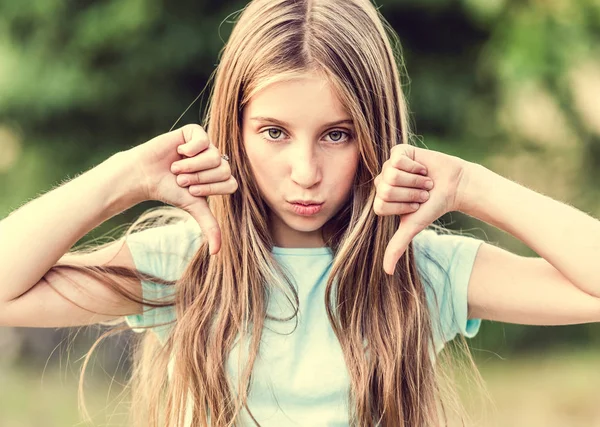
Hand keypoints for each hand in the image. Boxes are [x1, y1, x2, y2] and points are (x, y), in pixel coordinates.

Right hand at [127, 124, 237, 254]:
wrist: (145, 175)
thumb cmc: (170, 190)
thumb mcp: (193, 208)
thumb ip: (210, 226)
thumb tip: (217, 253)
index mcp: (221, 177)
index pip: (231, 183)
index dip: (210, 188)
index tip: (191, 191)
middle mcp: (217, 160)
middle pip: (223, 169)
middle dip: (199, 178)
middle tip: (181, 179)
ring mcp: (207, 145)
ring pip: (214, 156)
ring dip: (191, 166)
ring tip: (176, 167)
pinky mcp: (195, 132)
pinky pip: (204, 140)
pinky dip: (190, 150)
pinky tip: (179, 152)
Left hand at [374, 144, 468, 274]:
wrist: (453, 186)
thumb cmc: (432, 207)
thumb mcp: (413, 227)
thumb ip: (396, 246)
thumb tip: (386, 272)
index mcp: (380, 199)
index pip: (380, 204)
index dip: (402, 206)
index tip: (415, 205)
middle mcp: (382, 181)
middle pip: (385, 189)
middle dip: (410, 193)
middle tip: (421, 192)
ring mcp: (389, 165)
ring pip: (392, 174)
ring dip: (414, 180)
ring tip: (423, 181)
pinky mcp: (399, 151)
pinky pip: (398, 159)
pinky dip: (415, 166)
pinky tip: (421, 168)